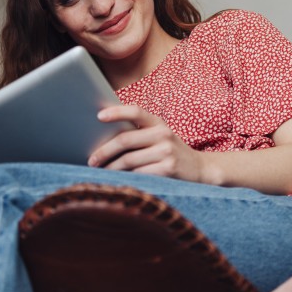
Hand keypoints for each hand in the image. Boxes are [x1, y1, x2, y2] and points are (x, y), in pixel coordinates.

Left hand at [88, 105, 210, 181]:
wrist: (199, 169)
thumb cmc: (170, 152)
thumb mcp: (159, 136)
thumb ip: (138, 133)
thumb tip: (103, 135)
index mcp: (158, 122)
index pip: (136, 111)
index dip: (116, 112)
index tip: (98, 116)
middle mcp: (163, 134)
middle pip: (125, 140)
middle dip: (104, 151)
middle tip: (91, 160)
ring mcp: (167, 152)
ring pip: (128, 160)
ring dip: (110, 168)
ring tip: (100, 171)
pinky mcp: (168, 170)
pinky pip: (138, 174)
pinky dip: (124, 178)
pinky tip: (116, 180)